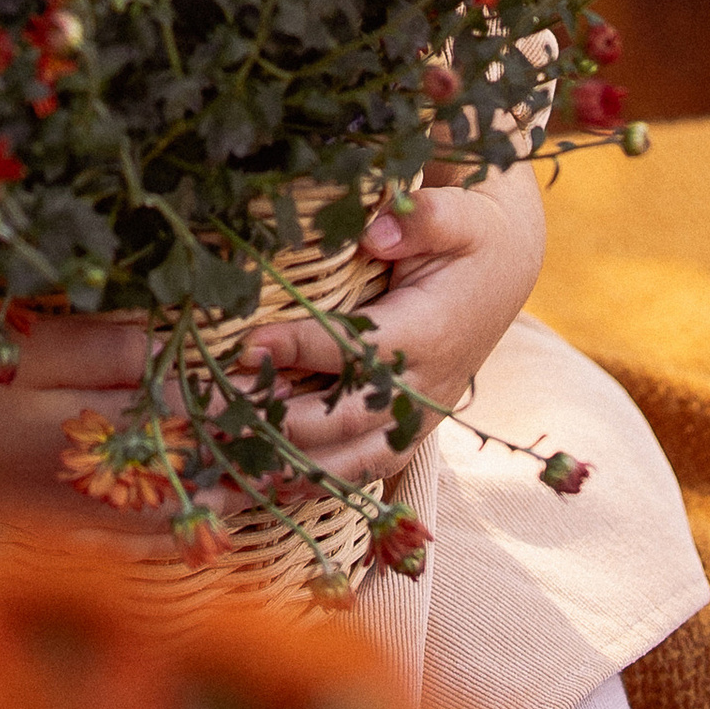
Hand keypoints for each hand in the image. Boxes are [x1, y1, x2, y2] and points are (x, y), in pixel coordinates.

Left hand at [237, 163, 547, 495]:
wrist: (502, 275)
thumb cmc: (470, 239)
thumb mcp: (460, 217)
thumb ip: (424, 220)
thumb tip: (377, 229)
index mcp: (429, 335)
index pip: (358, 351)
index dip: (300, 349)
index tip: (243, 344)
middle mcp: (421, 391)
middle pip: (342, 423)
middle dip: (273, 423)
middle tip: (207, 415)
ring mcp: (410, 422)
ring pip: (344, 465)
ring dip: (280, 471)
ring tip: (219, 471)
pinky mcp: (399, 436)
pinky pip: (349, 474)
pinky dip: (299, 487)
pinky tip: (247, 491)